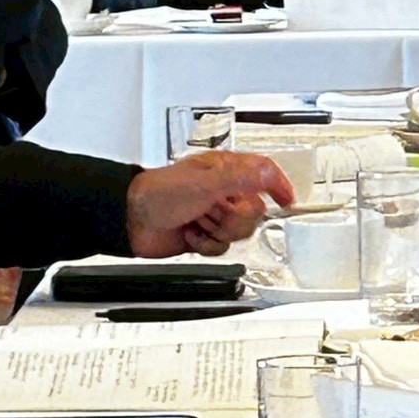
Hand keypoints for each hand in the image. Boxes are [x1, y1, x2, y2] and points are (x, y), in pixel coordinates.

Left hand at [126, 150, 294, 257]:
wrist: (131, 221)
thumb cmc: (159, 194)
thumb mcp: (205, 182)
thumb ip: (241, 178)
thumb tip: (269, 174)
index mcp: (224, 170)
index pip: (263, 172)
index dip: (278, 185)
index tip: (288, 200)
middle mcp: (221, 191)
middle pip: (254, 211)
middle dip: (234, 218)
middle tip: (214, 212)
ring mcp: (212, 214)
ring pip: (239, 232)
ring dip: (218, 232)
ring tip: (199, 223)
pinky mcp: (204, 235)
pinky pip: (222, 247)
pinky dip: (207, 245)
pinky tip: (191, 235)